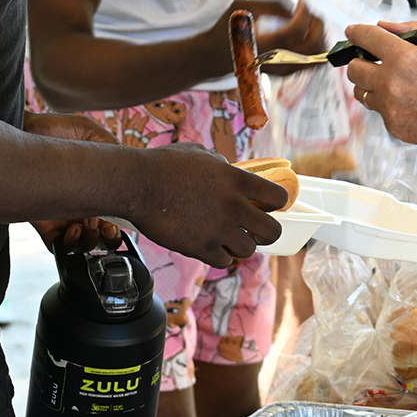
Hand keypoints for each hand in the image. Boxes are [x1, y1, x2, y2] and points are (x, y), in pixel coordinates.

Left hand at [23, 112, 123, 252]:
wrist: (22, 131)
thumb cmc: (53, 129)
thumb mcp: (90, 132)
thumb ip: (112, 147)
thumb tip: (127, 164)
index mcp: (97, 187)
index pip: (114, 212)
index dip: (120, 223)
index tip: (119, 221)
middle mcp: (82, 204)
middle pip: (101, 235)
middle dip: (108, 238)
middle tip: (105, 228)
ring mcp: (63, 214)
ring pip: (82, 244)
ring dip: (89, 241)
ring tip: (86, 225)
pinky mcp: (43, 222)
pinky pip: (57, 245)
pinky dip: (67, 245)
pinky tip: (70, 230)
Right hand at [129, 142, 287, 267]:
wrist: (138, 183)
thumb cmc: (165, 164)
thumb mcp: (202, 155)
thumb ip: (222, 166)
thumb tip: (230, 170)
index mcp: (237, 180)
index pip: (279, 197)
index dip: (276, 203)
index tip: (267, 206)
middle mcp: (234, 206)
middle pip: (272, 232)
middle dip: (266, 232)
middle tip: (255, 230)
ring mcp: (218, 229)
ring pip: (249, 250)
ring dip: (240, 245)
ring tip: (229, 239)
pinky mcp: (200, 247)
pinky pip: (223, 261)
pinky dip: (220, 256)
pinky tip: (211, 247)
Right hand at [199, 0, 324, 77]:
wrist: (217, 56)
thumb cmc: (228, 28)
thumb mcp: (242, 6)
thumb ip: (271, 4)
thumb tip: (296, 9)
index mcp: (262, 44)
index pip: (295, 30)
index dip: (304, 12)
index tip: (301, 1)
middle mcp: (276, 61)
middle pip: (313, 44)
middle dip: (316, 22)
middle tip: (306, 10)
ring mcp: (283, 70)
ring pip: (318, 56)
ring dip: (319, 35)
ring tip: (307, 22)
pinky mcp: (287, 72)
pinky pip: (313, 61)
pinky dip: (315, 45)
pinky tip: (303, 32)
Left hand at [343, 21, 416, 156]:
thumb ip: (408, 33)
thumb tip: (385, 27)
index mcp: (404, 58)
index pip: (364, 38)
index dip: (356, 33)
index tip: (353, 34)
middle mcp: (392, 84)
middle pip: (353, 70)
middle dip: (360, 61)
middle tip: (371, 60)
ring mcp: (392, 109)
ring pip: (362, 94)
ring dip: (371, 85)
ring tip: (392, 83)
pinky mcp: (396, 129)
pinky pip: (381, 112)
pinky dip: (388, 105)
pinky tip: (409, 101)